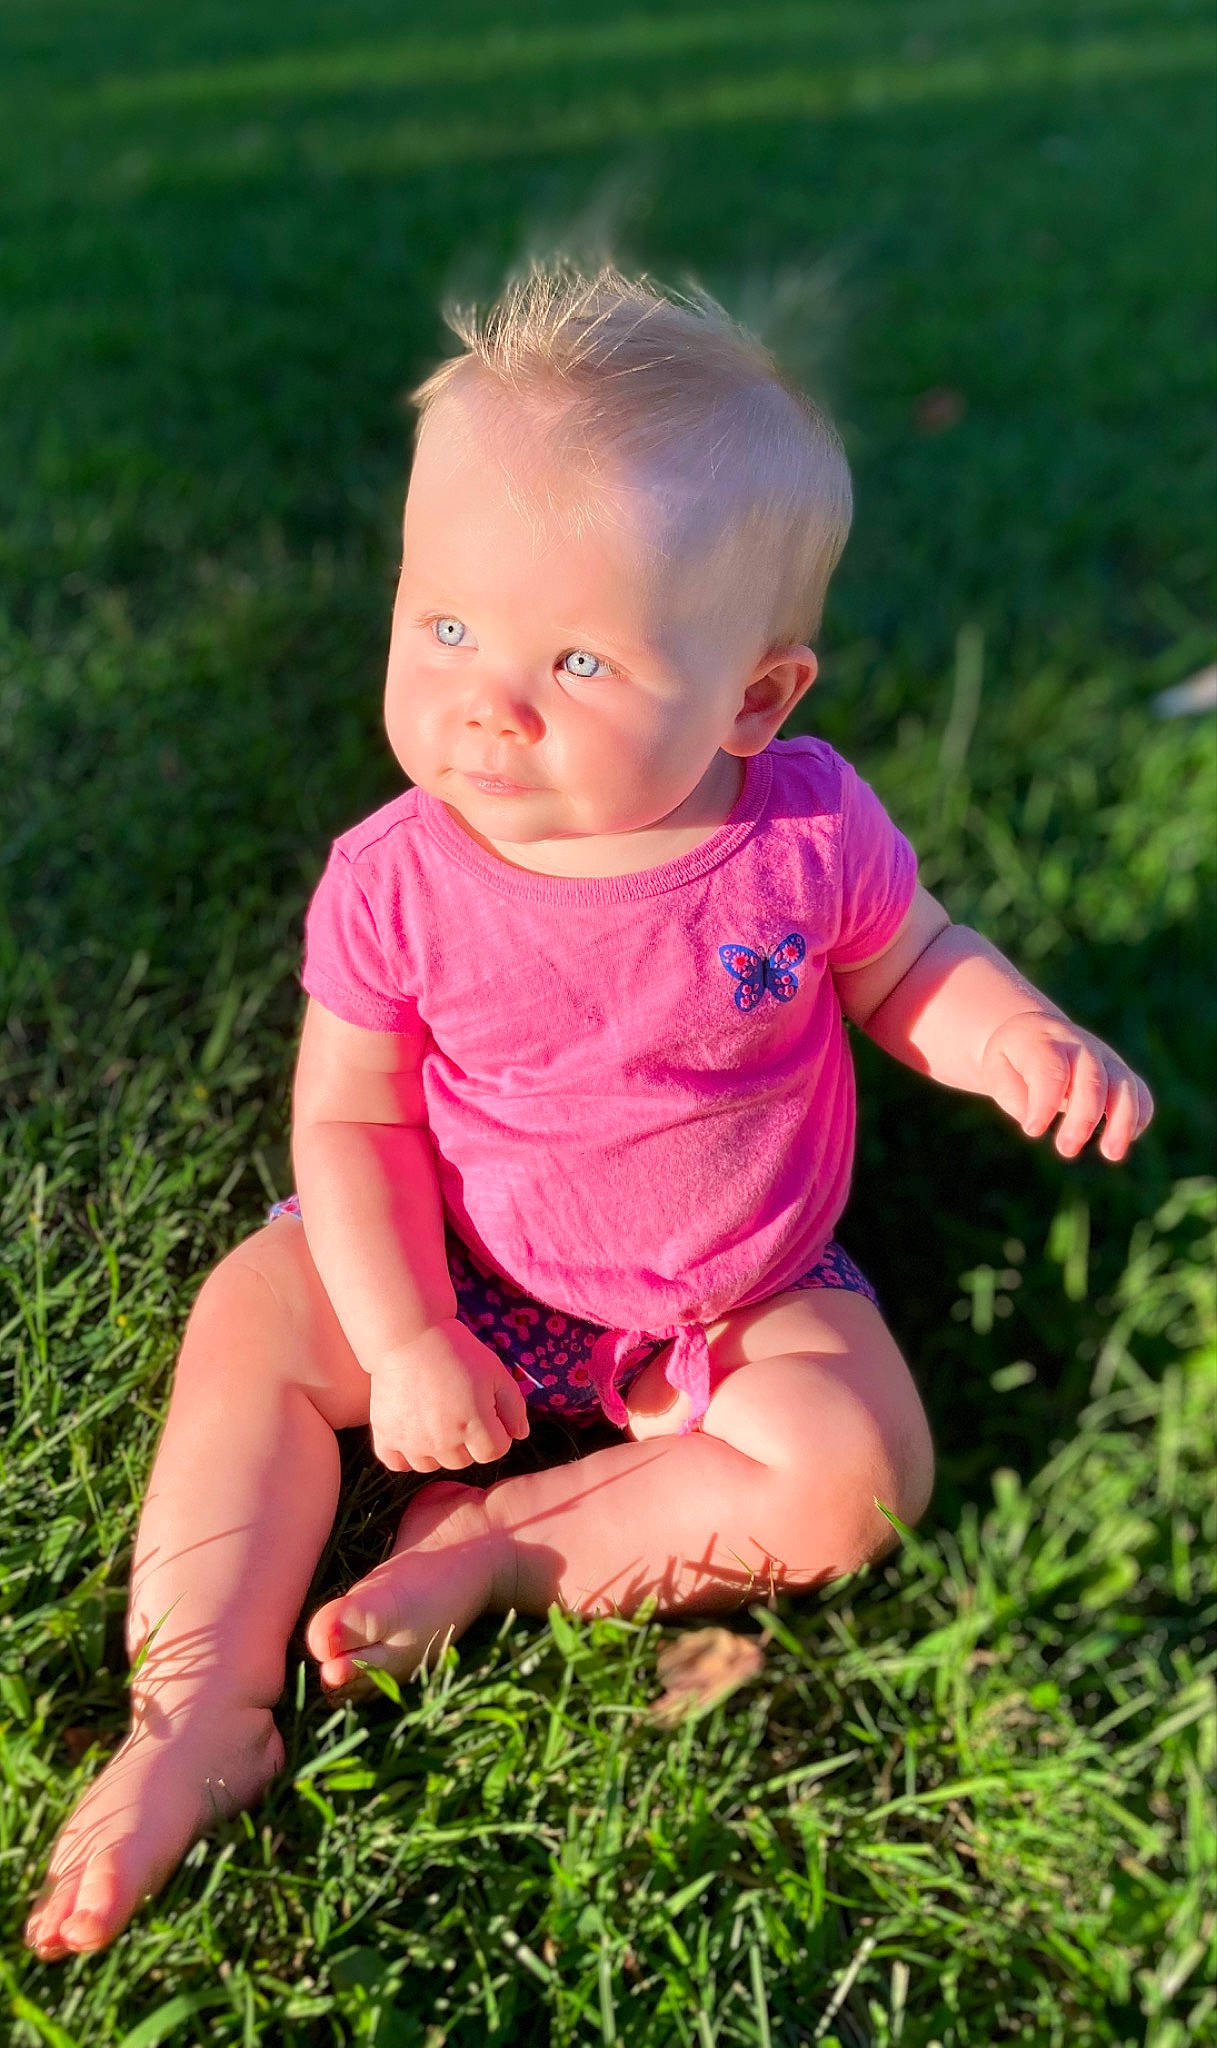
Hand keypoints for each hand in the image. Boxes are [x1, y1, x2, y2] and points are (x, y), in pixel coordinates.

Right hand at [368, 1318, 529, 1473]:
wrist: (409, 1336)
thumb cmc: (457, 1352)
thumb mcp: (496, 1373)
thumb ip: (514, 1408)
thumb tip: (519, 1436)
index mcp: (474, 1425)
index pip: (494, 1452)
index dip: (496, 1432)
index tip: (486, 1410)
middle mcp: (442, 1440)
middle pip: (463, 1461)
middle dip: (467, 1440)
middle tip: (458, 1408)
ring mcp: (411, 1441)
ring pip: (431, 1465)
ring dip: (437, 1449)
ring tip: (435, 1418)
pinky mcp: (385, 1435)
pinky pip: (398, 1464)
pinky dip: (405, 1454)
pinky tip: (412, 1433)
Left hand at [979, 1011, 1152, 1161]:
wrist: (1033, 1033)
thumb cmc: (1011, 1059)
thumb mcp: (996, 1069)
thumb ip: (1011, 1094)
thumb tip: (1035, 1121)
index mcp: (1045, 1041)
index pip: (1051, 1071)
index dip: (1044, 1104)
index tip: (1032, 1131)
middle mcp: (1080, 1046)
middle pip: (1092, 1080)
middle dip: (1083, 1118)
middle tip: (1065, 1150)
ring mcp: (1105, 1058)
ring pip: (1124, 1086)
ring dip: (1121, 1122)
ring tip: (1111, 1154)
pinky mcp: (1120, 1073)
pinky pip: (1140, 1093)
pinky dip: (1139, 1117)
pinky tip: (1121, 1142)